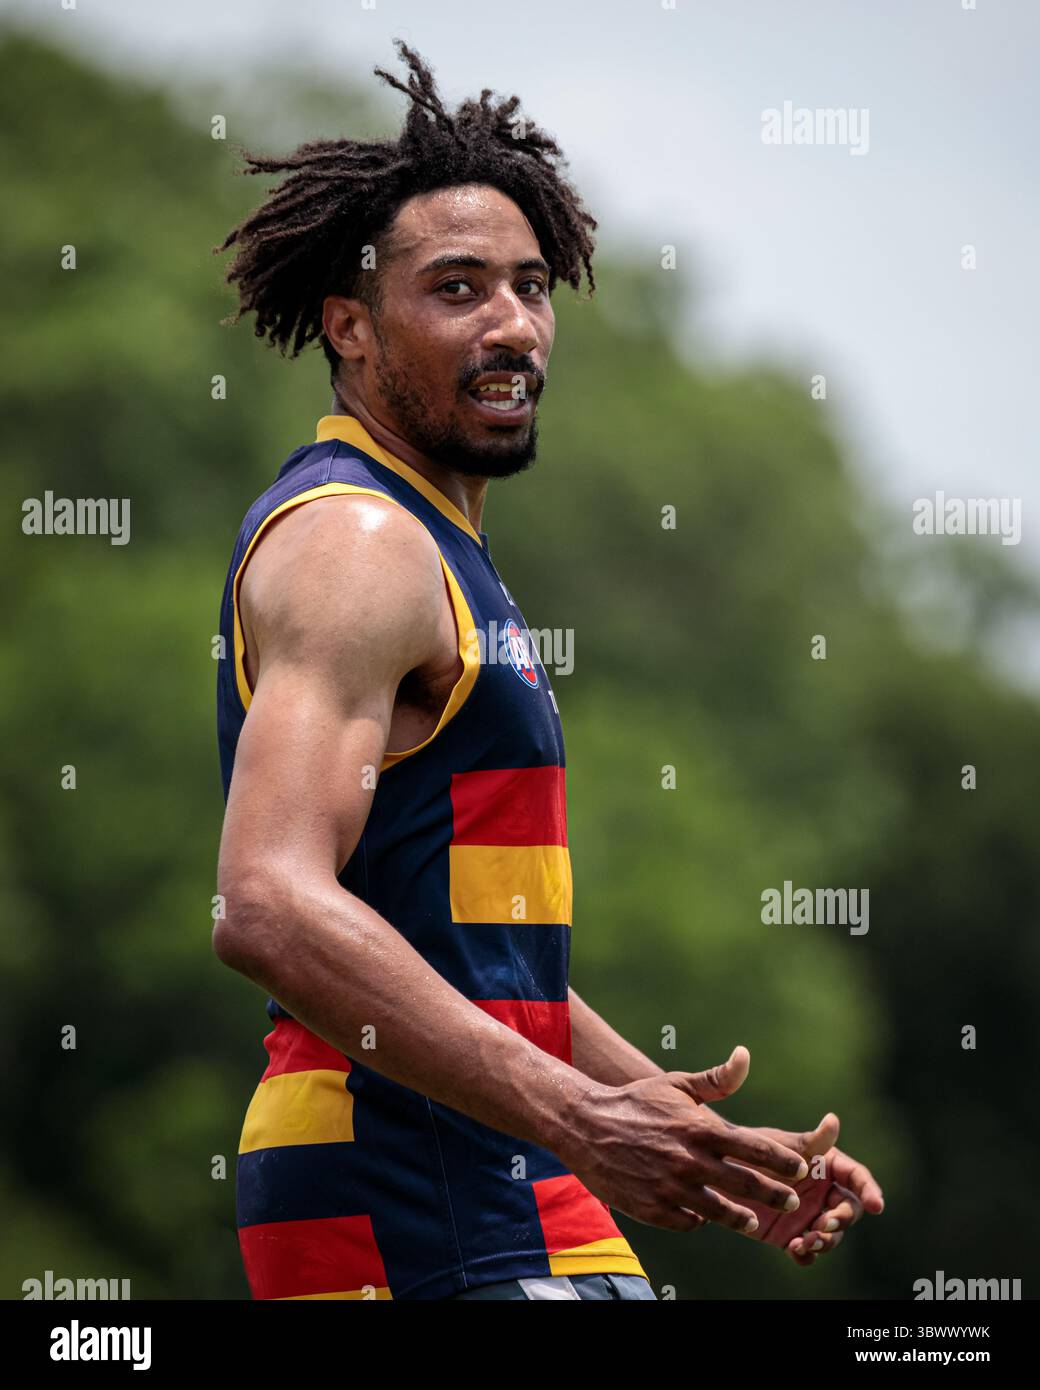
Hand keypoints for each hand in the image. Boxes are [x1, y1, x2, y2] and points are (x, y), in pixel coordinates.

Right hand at [561, 1045, 811, 1233]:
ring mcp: (672, 1188)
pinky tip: (700, 1215)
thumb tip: (745, 1056)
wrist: (585, 1124)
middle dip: (774, 1195)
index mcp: (701, 1129)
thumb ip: (716, 1079)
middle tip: (791, 1201)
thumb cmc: (636, 1101)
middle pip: (746, 1185)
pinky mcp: (653, 1209)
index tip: (801, 1169)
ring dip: (741, 1218)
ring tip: (752, 1222)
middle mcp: (690, 1161)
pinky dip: (696, 1220)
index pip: (754, 1150)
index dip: (782, 1162)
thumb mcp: (676, 1084)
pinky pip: (686, 1222)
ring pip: (720, 1212)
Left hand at [739, 1118, 884, 1265]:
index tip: (876, 1206)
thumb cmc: (751, 1148)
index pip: (856, 1178)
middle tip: (823, 1225)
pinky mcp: (790, 1235)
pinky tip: (795, 1249)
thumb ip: (809, 1141)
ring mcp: (808, 1215)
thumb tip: (833, 1120)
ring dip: (825, 1241)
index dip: (869, 1191)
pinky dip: (805, 1254)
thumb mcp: (779, 1144)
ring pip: (830, 1235)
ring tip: (806, 1240)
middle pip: (848, 1210)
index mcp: (826, 1165)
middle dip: (841, 1220)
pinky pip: (806, 1251)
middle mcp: (822, 1192)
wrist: (717, 1171)